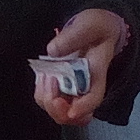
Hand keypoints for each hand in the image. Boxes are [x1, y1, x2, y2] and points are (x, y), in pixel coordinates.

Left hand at [35, 9, 126, 124]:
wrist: (96, 29)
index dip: (83, 108)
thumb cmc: (98, 29)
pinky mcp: (60, 88)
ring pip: (58, 111)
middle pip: (73, 115)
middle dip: (57, 107)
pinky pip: (48, 100)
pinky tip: (43, 75)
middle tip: (50, 81)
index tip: (71, 111)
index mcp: (97, 74)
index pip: (94, 98)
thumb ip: (74, 35)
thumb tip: (53, 50)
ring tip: (46, 75)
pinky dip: (42, 92)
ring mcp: (72, 90)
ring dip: (46, 98)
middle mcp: (85, 87)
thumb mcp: (90, 24)